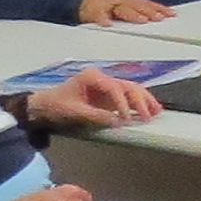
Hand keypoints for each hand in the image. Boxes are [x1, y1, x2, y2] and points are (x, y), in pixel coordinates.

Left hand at [28, 69, 161, 128]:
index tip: (127, 118)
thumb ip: (97, 116)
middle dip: (140, 100)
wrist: (43, 106)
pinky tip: (151, 109)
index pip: (114, 88)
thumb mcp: (74, 112)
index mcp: (92, 77)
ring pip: (131, 89)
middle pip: (127, 86)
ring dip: (145, 100)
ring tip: (156, 111)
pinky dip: (139, 103)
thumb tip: (118, 122)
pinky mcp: (108, 96)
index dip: (123, 103)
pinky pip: (128, 96)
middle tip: (148, 116)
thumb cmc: (56, 106)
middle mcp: (102, 78)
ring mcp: (106, 86)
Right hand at [75, 0, 172, 25]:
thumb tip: (159, 18)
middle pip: (137, 6)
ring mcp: (107, 5)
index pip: (147, 4)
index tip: (171, 14)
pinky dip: (103, 19)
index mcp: (129, 0)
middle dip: (149, 11)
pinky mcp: (93, 12)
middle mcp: (120, 0)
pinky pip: (99, 16)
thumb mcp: (123, 5)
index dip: (159, 9)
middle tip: (159, 18)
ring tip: (141, 20)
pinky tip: (108, 24)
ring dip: (132, 14)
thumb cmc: (106, 4)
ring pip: (121, 9)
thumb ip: (138, 11)